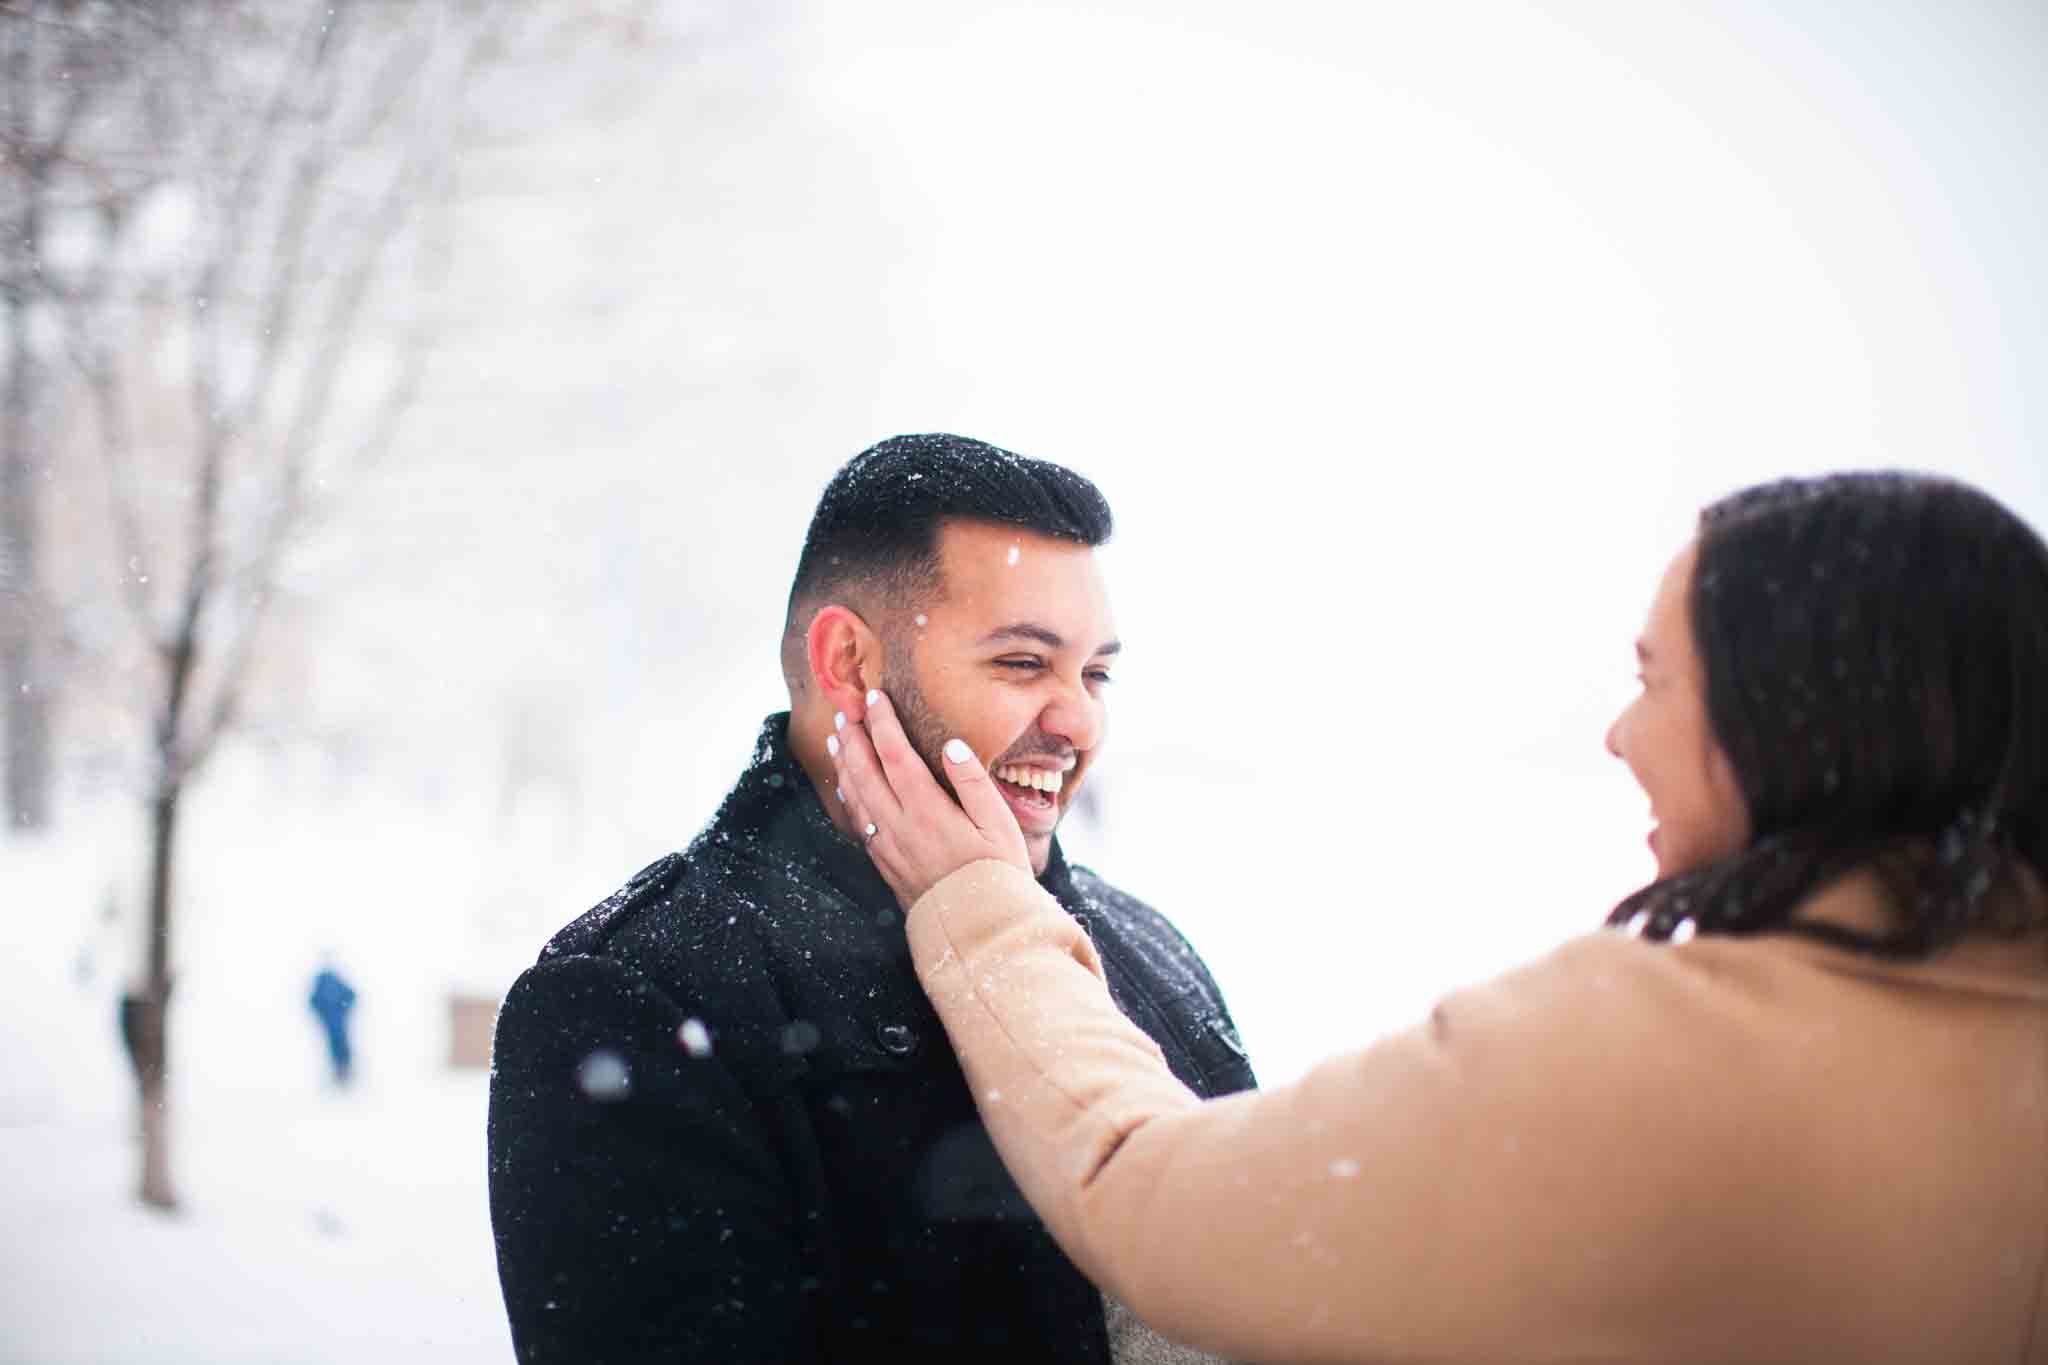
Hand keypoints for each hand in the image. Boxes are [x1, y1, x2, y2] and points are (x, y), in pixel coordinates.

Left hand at [829, 689, 1030, 907]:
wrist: (980, 929)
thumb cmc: (998, 873)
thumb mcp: (999, 823)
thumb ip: (973, 781)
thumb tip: (951, 744)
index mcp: (928, 810)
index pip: (896, 755)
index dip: (882, 723)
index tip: (875, 698)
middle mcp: (900, 826)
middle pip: (865, 772)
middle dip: (854, 738)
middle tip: (847, 711)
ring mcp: (888, 847)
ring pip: (855, 797)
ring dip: (844, 764)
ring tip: (837, 739)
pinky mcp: (886, 864)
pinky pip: (858, 822)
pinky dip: (849, 797)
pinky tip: (847, 786)